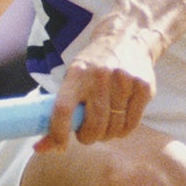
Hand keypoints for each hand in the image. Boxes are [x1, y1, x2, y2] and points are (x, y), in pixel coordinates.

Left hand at [39, 21, 155, 151]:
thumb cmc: (94, 65)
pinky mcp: (144, 87)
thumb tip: (41, 148)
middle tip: (87, 135)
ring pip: (114, 128)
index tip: (59, 146)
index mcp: (77, 73)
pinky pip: (131, 124)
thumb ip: (57, 111)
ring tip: (104, 126)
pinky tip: (119, 120)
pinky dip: (122, 130)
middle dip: (88, 137)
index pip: (63, 109)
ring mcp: (125, 81)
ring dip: (106, 135)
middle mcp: (101, 76)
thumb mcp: (73, 78)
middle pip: (94, 125)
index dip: (58, 133)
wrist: (128, 36)